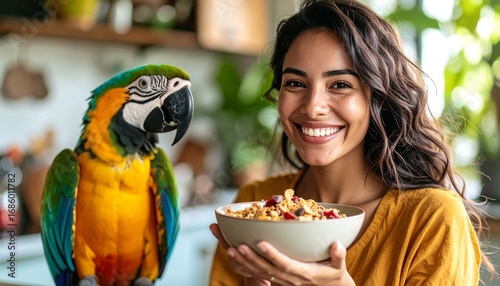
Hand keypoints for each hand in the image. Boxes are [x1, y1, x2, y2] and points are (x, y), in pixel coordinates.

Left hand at [209, 223, 354, 285]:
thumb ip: (338, 256)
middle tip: (236, 246)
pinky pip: (258, 274)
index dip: (273, 255)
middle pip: (267, 269)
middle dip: (250, 258)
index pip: (285, 264)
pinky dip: (244, 266)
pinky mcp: (276, 279)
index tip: (261, 243)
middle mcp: (290, 278)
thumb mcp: (339, 266)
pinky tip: (232, 255)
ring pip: (259, 272)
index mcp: (304, 273)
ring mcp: (281, 280)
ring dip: (243, 262)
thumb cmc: (333, 274)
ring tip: (229, 249)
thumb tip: (338, 244)